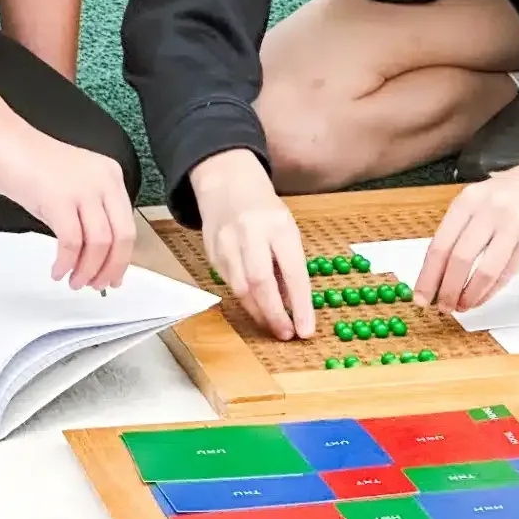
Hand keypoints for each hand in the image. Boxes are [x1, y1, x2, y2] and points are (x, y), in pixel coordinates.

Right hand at [0, 119, 135, 290]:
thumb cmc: (26, 161)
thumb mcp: (70, 185)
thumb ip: (86, 212)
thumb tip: (93, 251)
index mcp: (109, 175)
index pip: (127, 224)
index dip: (122, 257)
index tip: (113, 275)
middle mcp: (102, 180)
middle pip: (121, 236)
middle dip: (111, 268)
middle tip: (97, 285)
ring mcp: (82, 188)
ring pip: (100, 243)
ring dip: (88, 270)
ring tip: (75, 282)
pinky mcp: (59, 199)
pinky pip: (72, 242)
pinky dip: (67, 263)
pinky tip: (58, 270)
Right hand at [193, 151, 315, 341]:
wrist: (227, 184)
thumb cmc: (265, 211)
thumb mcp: (286, 229)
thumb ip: (288, 264)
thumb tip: (292, 305)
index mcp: (279, 225)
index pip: (292, 272)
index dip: (299, 305)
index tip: (306, 330)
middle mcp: (251, 233)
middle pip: (261, 282)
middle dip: (274, 314)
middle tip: (286, 334)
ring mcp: (227, 242)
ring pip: (241, 288)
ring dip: (258, 312)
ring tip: (272, 324)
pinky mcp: (212, 252)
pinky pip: (229, 284)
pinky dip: (244, 299)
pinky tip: (255, 304)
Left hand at [416, 159, 518, 313]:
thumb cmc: (518, 188)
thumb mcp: (482, 196)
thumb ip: (462, 226)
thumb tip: (440, 267)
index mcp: (468, 200)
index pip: (440, 245)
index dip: (428, 276)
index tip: (421, 295)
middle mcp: (487, 211)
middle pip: (458, 260)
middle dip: (446, 290)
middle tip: (442, 306)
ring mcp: (512, 226)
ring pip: (483, 271)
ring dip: (469, 295)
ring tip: (462, 306)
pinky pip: (507, 273)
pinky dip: (491, 291)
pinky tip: (482, 297)